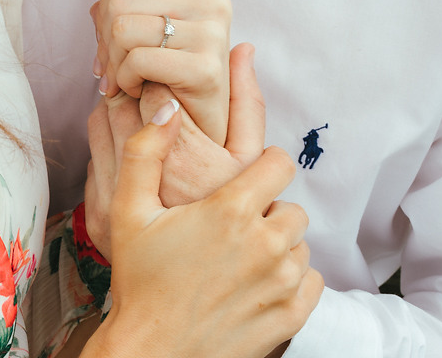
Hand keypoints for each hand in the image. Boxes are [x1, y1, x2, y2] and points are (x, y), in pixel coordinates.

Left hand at [76, 0, 231, 145]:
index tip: (111, 45)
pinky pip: (137, 60)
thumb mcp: (141, 20)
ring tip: (127, 80)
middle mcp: (213, 0)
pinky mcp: (206, 67)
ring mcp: (214, 32)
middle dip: (105, 42)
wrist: (199, 126)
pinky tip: (139, 91)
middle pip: (118, 1)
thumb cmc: (168, 72)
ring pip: (122, 29)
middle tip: (113, 69)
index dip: (104, 16)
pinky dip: (125, 81)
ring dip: (114, 64)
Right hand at [84, 103, 322, 357]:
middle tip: (232, 230)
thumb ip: (145, 152)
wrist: (151, 354)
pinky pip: (313, 281)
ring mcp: (282, 283)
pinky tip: (257, 284)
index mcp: (230, 211)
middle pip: (291, 207)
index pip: (278, 163)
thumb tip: (166, 107)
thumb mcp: (128, 211)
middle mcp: (264, 244)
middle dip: (267, 212)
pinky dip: (293, 280)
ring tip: (240, 260)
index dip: (262, 167)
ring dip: (278, 247)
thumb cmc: (138, 283)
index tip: (244, 182)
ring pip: (301, 245)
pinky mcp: (291, 316)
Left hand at [85, 43, 263, 255]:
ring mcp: (114, 201)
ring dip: (114, 111)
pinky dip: (106, 146)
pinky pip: (92, 160)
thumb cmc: (234, 219)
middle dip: (131, 88)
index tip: (166, 71)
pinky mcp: (97, 217)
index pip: (153, 90)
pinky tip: (129, 150)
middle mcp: (144, 181)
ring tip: (138, 112)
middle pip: (119, 103)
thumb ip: (245, 102)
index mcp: (182, 162)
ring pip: (99, 125)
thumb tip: (241, 48)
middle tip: (146, 83)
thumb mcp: (246, 160)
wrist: (194, 294)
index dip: (159, 74)